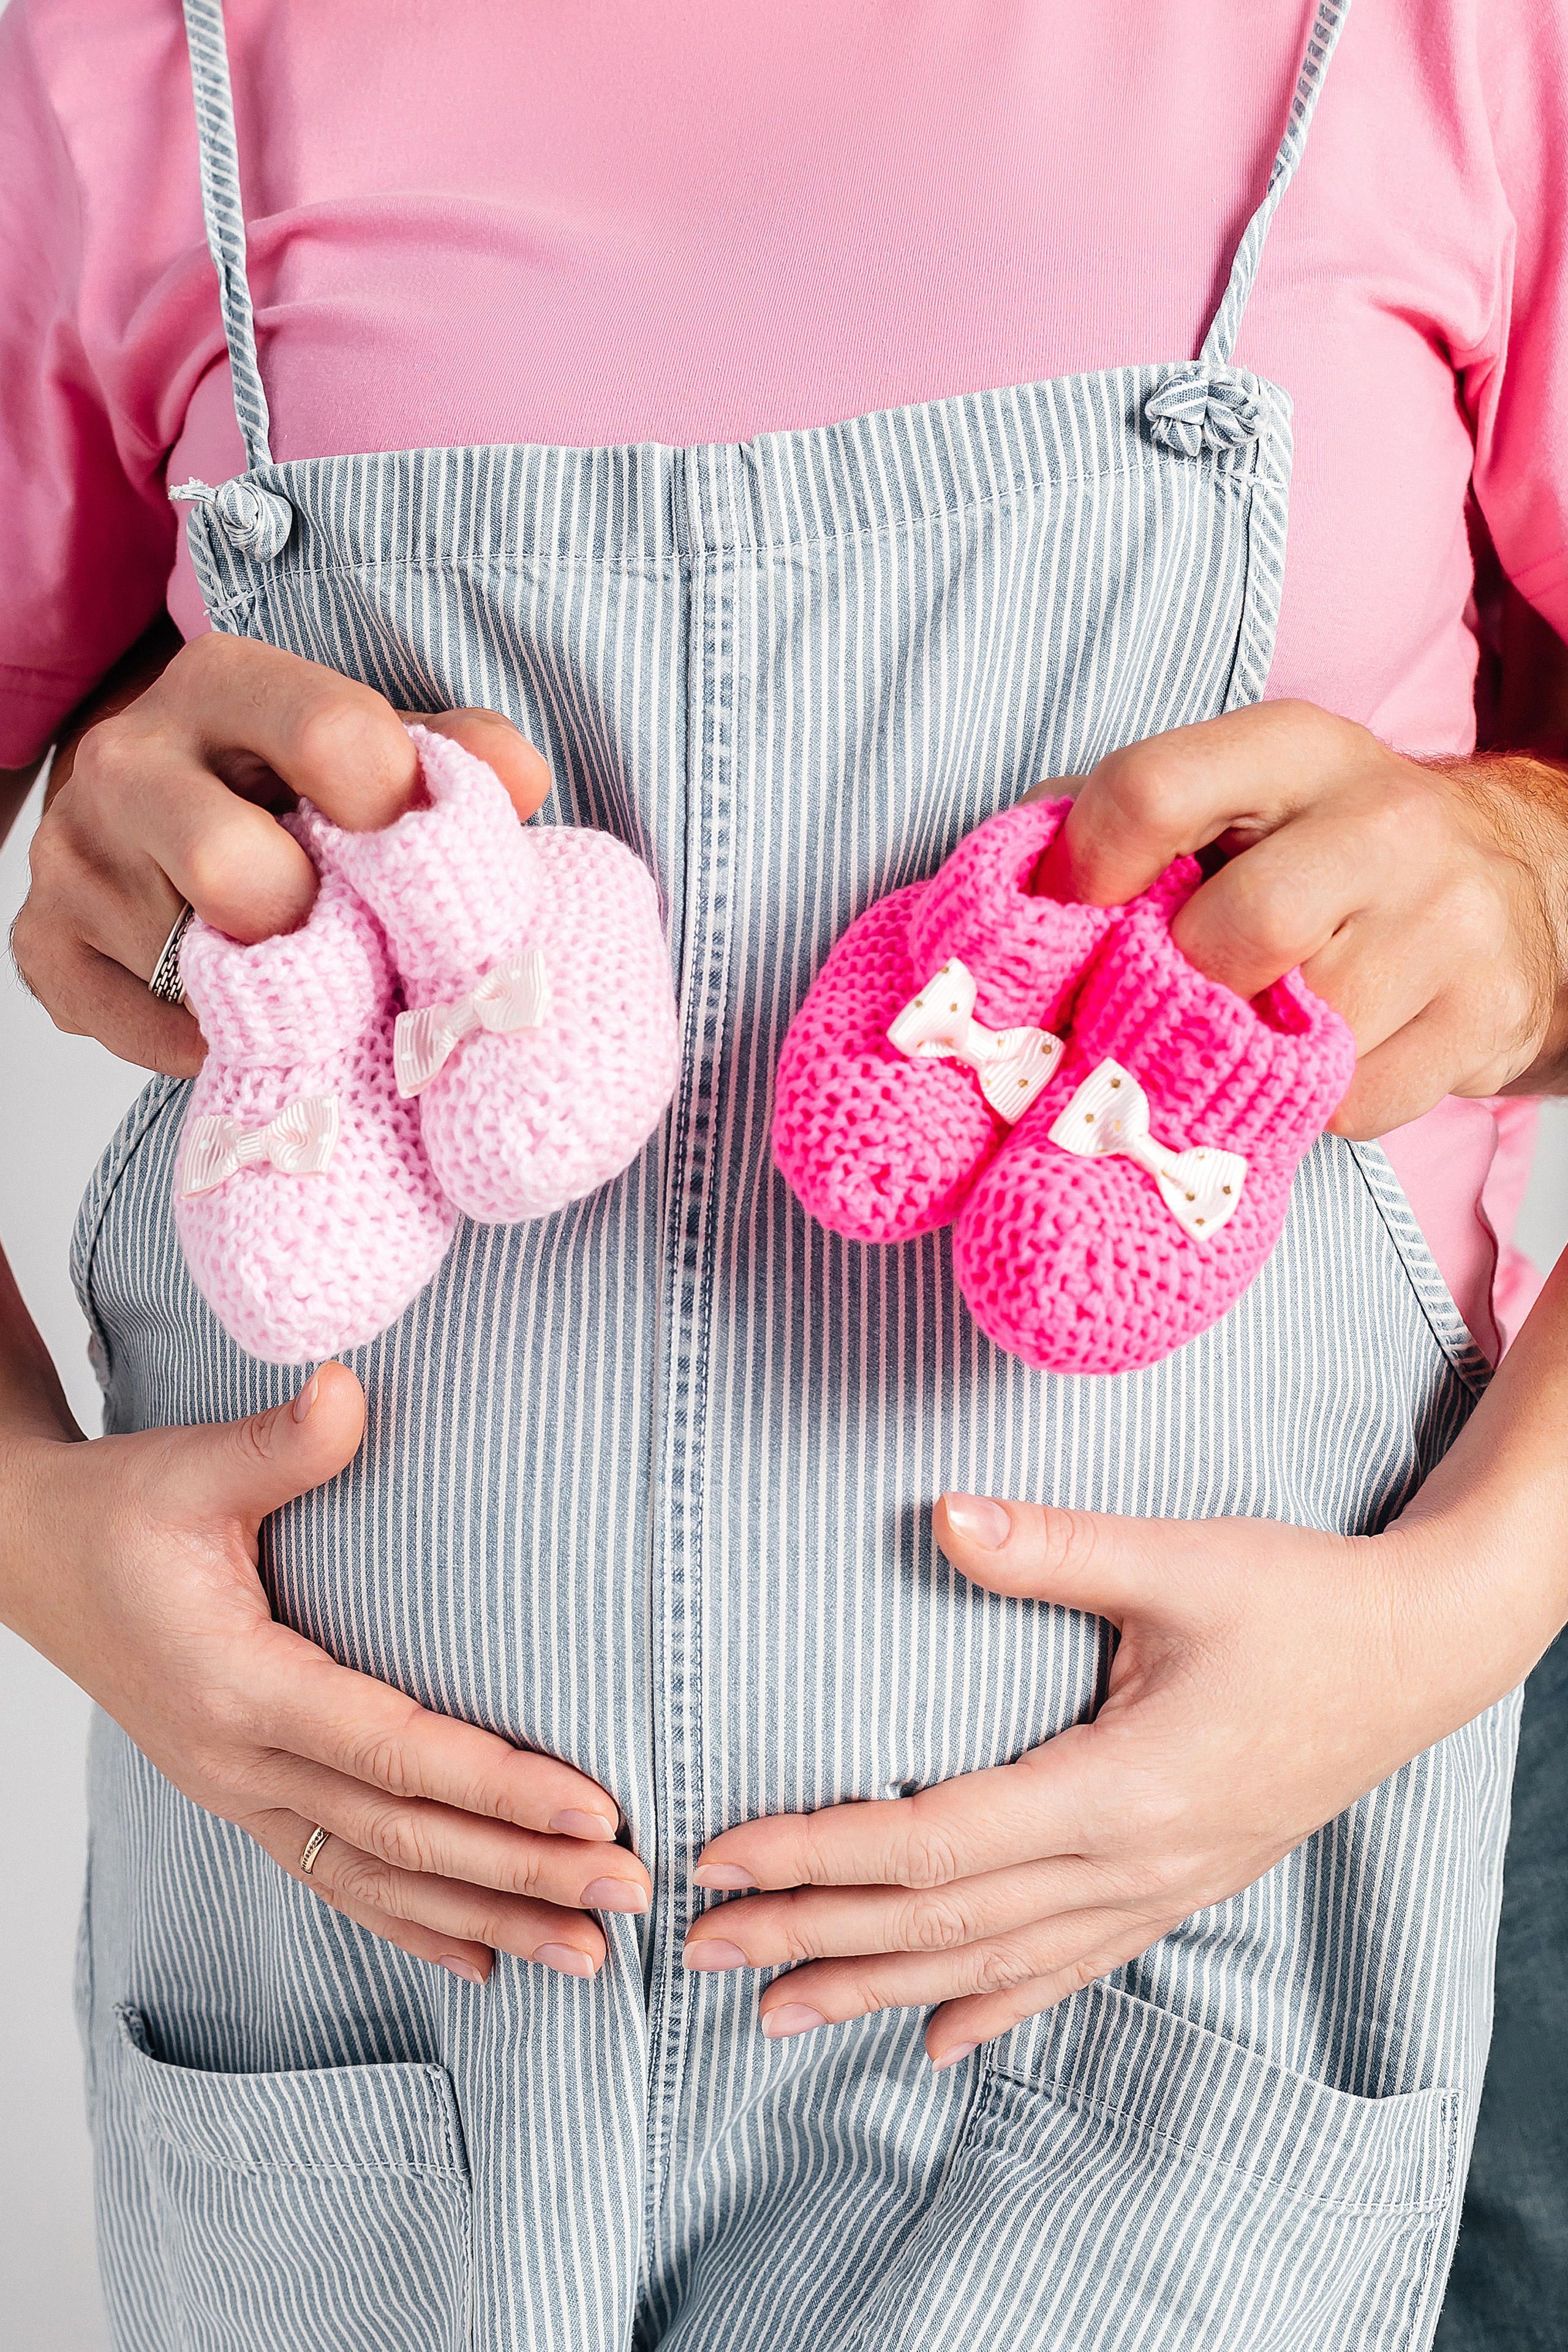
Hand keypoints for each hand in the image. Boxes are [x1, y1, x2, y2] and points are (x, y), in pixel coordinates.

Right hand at [3, 1363, 647, 1982]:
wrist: (25, 1556)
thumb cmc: (116, 1510)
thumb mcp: (190, 1465)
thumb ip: (282, 1444)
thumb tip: (347, 1388)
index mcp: (237, 1685)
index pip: (396, 1752)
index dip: (501, 1786)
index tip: (597, 1807)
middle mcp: (237, 1760)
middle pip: (403, 1835)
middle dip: (525, 1870)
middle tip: (632, 1891)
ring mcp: (236, 1791)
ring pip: (376, 1878)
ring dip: (486, 1919)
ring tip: (585, 1957)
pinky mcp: (240, 1796)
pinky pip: (333, 1878)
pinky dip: (410, 1925)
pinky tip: (480, 1962)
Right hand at [12, 630, 551, 1075]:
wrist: (160, 810)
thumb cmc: (293, 786)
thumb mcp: (374, 750)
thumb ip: (455, 754)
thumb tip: (520, 781)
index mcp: (225, 684)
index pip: (331, 736)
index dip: (396, 809)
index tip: (410, 848)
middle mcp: (128, 757)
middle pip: (235, 868)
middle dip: (309, 919)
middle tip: (337, 924)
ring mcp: (75, 856)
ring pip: (194, 966)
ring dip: (266, 986)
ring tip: (285, 958)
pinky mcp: (45, 945)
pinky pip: (147, 1032)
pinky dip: (208, 1041)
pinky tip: (236, 1008)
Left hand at [681, 1487, 1504, 2065]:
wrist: (1421, 1653)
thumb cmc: (1301, 1600)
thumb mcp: (1182, 1561)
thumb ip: (1055, 1549)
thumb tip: (941, 1516)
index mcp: (1119, 1789)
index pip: (936, 1844)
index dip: (822, 1855)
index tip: (723, 1857)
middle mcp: (1131, 1864)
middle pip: (944, 1921)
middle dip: (815, 1936)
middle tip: (701, 1948)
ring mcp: (1159, 1889)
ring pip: (994, 1962)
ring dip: (879, 1986)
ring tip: (777, 2012)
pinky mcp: (1180, 1886)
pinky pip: (1071, 1967)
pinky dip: (994, 2006)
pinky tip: (936, 2042)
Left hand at [1027, 699, 1567, 1134]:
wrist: (1523, 898)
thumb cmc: (1329, 853)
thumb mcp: (1239, 799)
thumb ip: (1118, 821)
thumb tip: (1012, 885)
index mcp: (1296, 749)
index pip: (1151, 792)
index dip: (1085, 874)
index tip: (1074, 923)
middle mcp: (1383, 821)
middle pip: (1224, 937)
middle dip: (1183, 985)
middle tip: (1183, 991)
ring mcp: (1448, 921)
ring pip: (1290, 1037)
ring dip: (1251, 1053)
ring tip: (1265, 1018)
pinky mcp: (1487, 1016)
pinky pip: (1349, 1105)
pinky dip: (1316, 1103)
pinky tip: (1329, 1055)